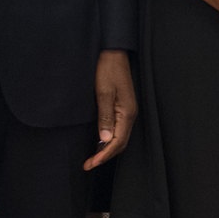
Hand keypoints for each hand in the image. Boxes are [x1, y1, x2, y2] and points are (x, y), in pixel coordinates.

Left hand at [86, 49, 136, 169]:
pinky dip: (108, 140)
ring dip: (107, 149)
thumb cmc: (107, 70)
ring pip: (120, 137)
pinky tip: (99, 142)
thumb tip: (104, 141)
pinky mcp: (122, 107)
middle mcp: (130, 114)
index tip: (90, 164)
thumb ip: (105, 117)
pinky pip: (118, 129)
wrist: (112, 52)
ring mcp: (127, 111)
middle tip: (88, 165)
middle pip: (121, 143)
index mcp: (127, 112)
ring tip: (92, 158)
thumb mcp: (103, 93)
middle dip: (105, 156)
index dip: (104, 155)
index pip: (117, 142)